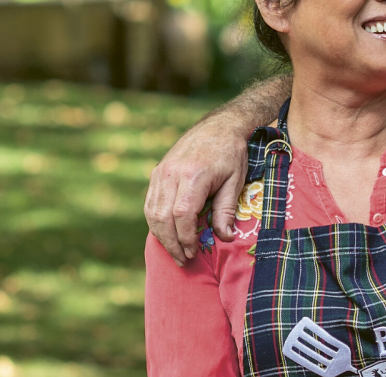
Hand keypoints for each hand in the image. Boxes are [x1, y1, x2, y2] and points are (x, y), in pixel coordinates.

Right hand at [144, 112, 248, 265]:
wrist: (219, 125)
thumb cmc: (231, 153)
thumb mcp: (235, 180)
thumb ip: (226, 209)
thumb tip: (224, 237)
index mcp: (193, 175)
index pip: (182, 215)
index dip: (185, 237)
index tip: (193, 251)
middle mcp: (172, 173)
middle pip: (163, 217)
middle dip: (171, 243)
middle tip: (183, 260)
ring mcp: (161, 172)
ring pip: (152, 212)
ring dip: (161, 235)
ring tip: (175, 251)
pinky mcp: (157, 172)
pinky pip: (150, 202)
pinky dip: (155, 221)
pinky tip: (166, 233)